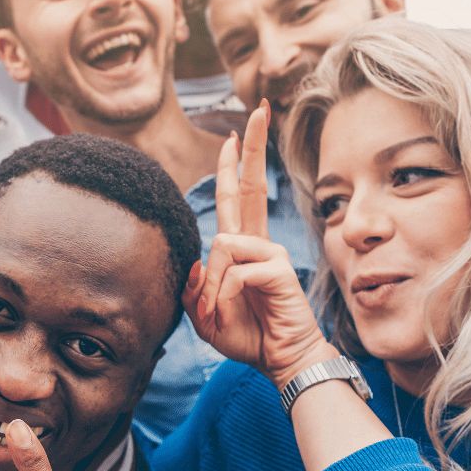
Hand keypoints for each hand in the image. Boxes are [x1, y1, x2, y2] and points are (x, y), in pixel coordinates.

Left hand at [183, 101, 332, 389]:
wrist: (278, 360)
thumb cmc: (246, 334)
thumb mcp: (203, 312)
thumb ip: (193, 286)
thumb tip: (197, 260)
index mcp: (240, 246)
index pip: (236, 196)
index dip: (234, 166)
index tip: (231, 136)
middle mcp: (256, 242)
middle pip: (252, 186)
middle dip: (253, 148)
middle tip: (258, 110)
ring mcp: (269, 253)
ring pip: (223, 243)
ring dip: (210, 284)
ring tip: (216, 312)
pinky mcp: (278, 269)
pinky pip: (236, 269)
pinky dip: (224, 293)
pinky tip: (232, 309)